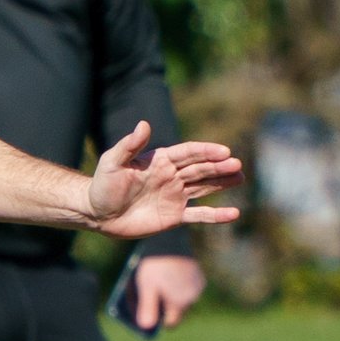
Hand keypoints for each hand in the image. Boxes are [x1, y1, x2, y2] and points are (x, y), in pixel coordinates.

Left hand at [87, 121, 242, 240]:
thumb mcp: (112, 162)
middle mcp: (172, 176)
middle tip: (237, 165)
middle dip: (219, 167)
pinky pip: (199, 215)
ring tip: (241, 178)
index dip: (206, 152)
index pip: (189, 153)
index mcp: (161, 160)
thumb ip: (129, 145)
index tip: (224, 152)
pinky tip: (234, 214)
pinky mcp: (174, 216)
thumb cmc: (103, 185)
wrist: (98, 214)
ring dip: (222, 182)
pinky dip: (216, 215)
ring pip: (204, 187)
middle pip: (200, 169)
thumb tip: (144, 124)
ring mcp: (175, 196)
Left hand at [133, 254, 207, 329]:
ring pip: (181, 299)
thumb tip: (145, 328)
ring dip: (169, 296)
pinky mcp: (198, 275)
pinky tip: (164, 275)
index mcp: (181, 302)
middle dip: (162, 306)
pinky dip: (175, 286)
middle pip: (176, 311)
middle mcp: (194, 296)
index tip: (146, 311)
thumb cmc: (155, 262)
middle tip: (148, 292)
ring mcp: (198, 285)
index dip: (158, 319)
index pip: (170, 323)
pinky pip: (185, 288)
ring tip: (155, 282)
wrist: (170, 236)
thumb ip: (147, 308)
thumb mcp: (146, 286)